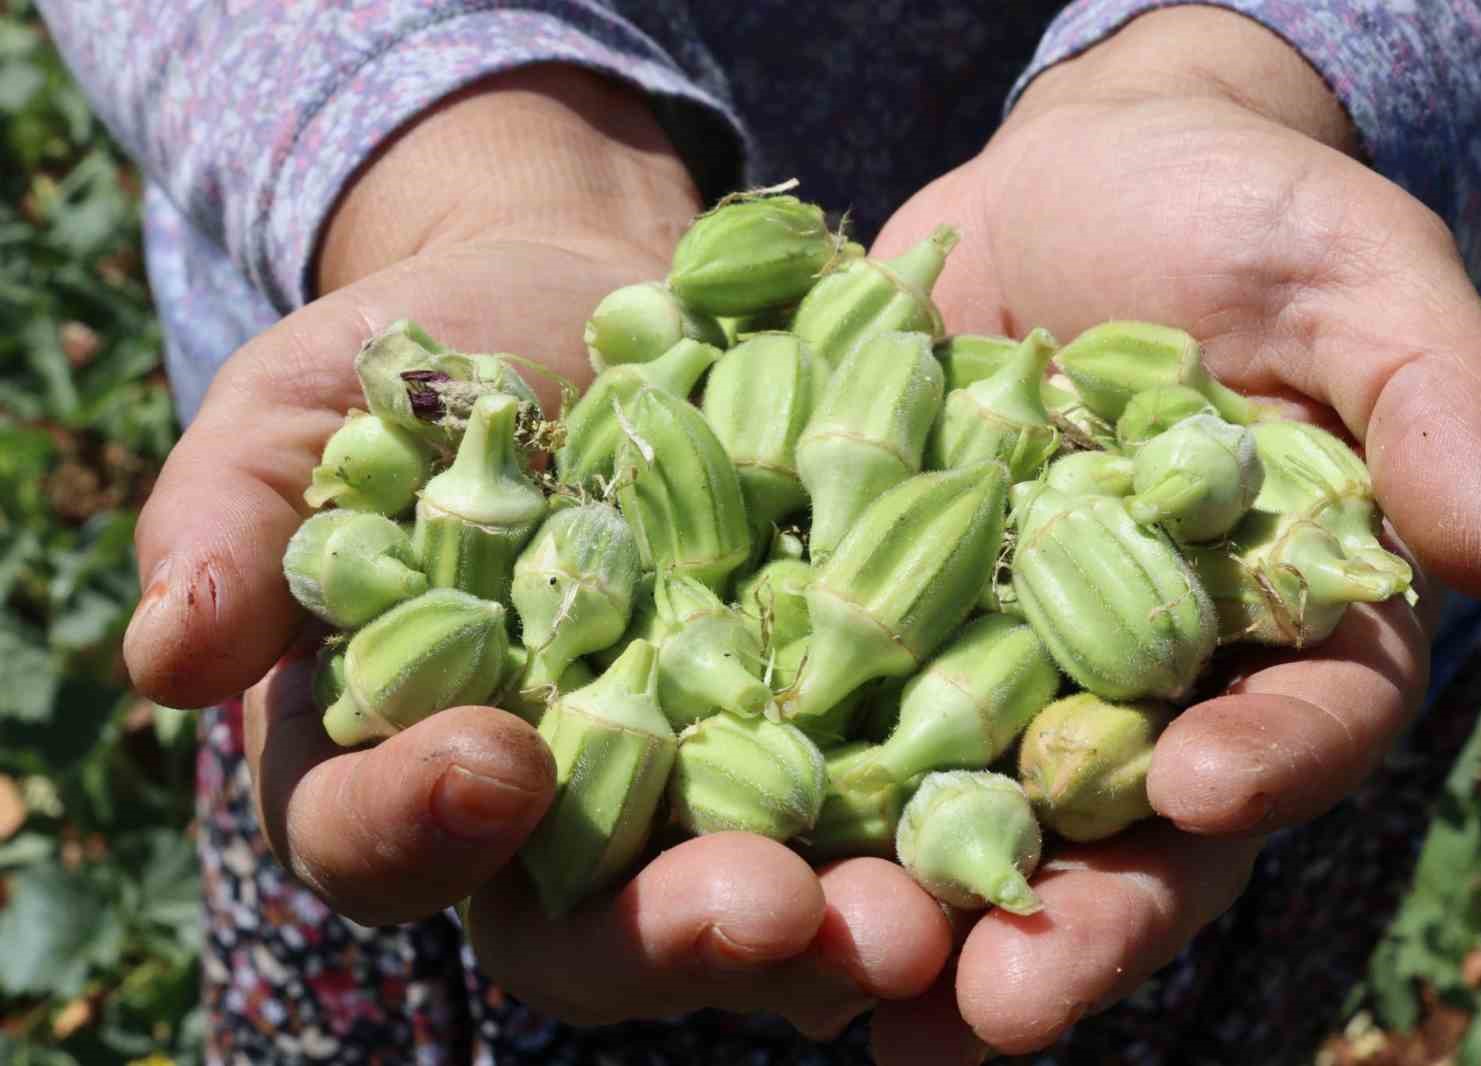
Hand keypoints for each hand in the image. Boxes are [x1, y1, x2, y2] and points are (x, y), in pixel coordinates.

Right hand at [125, 66, 947, 1035]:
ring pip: (766, 896)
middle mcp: (566, 818)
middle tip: (768, 915)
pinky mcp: (844, 726)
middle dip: (676, 929)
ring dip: (843, 921)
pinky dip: (953, 815)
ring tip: (921, 917)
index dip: (420, 824)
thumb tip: (162, 653)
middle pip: (598, 925)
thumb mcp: (307, 407)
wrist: (601, 302)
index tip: (492, 762)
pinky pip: (897, 795)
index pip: (380, 840)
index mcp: (410, 761)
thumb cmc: (428, 359)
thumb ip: (233, 521)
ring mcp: (713, 787)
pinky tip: (1022, 816)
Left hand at [866, 7, 1480, 1058]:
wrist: (1073, 180)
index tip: (1198, 795)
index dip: (1261, 766)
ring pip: (971, 813)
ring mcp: (1005, 663)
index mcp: (1286, 629)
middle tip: (996, 1005)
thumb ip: (1433, 394)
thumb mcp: (1352, 274)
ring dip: (916, 907)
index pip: (1299, 725)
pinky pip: (839, 718)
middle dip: (1068, 917)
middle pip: (1122, 828)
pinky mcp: (886, 620)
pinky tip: (730, 863)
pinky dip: (795, 790)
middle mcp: (1146, 682)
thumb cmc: (1241, 213)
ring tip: (853, 989)